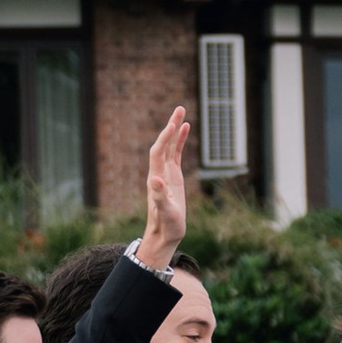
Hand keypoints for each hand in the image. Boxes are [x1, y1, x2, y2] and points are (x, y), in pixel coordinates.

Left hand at [135, 107, 189, 268]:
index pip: (158, 152)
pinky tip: (185, 129)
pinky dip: (179, 141)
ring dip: (175, 129)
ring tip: (183, 112)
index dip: (165, 138)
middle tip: (180, 109)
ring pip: (169, 146)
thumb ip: (160, 196)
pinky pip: (175, 154)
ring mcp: (166, 172)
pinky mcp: (173, 176)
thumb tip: (156, 180)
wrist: (164, 233)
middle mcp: (159, 171)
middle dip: (171, 126)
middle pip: (163, 143)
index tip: (173, 125)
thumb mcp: (165, 211)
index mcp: (156, 177)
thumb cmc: (166, 224)